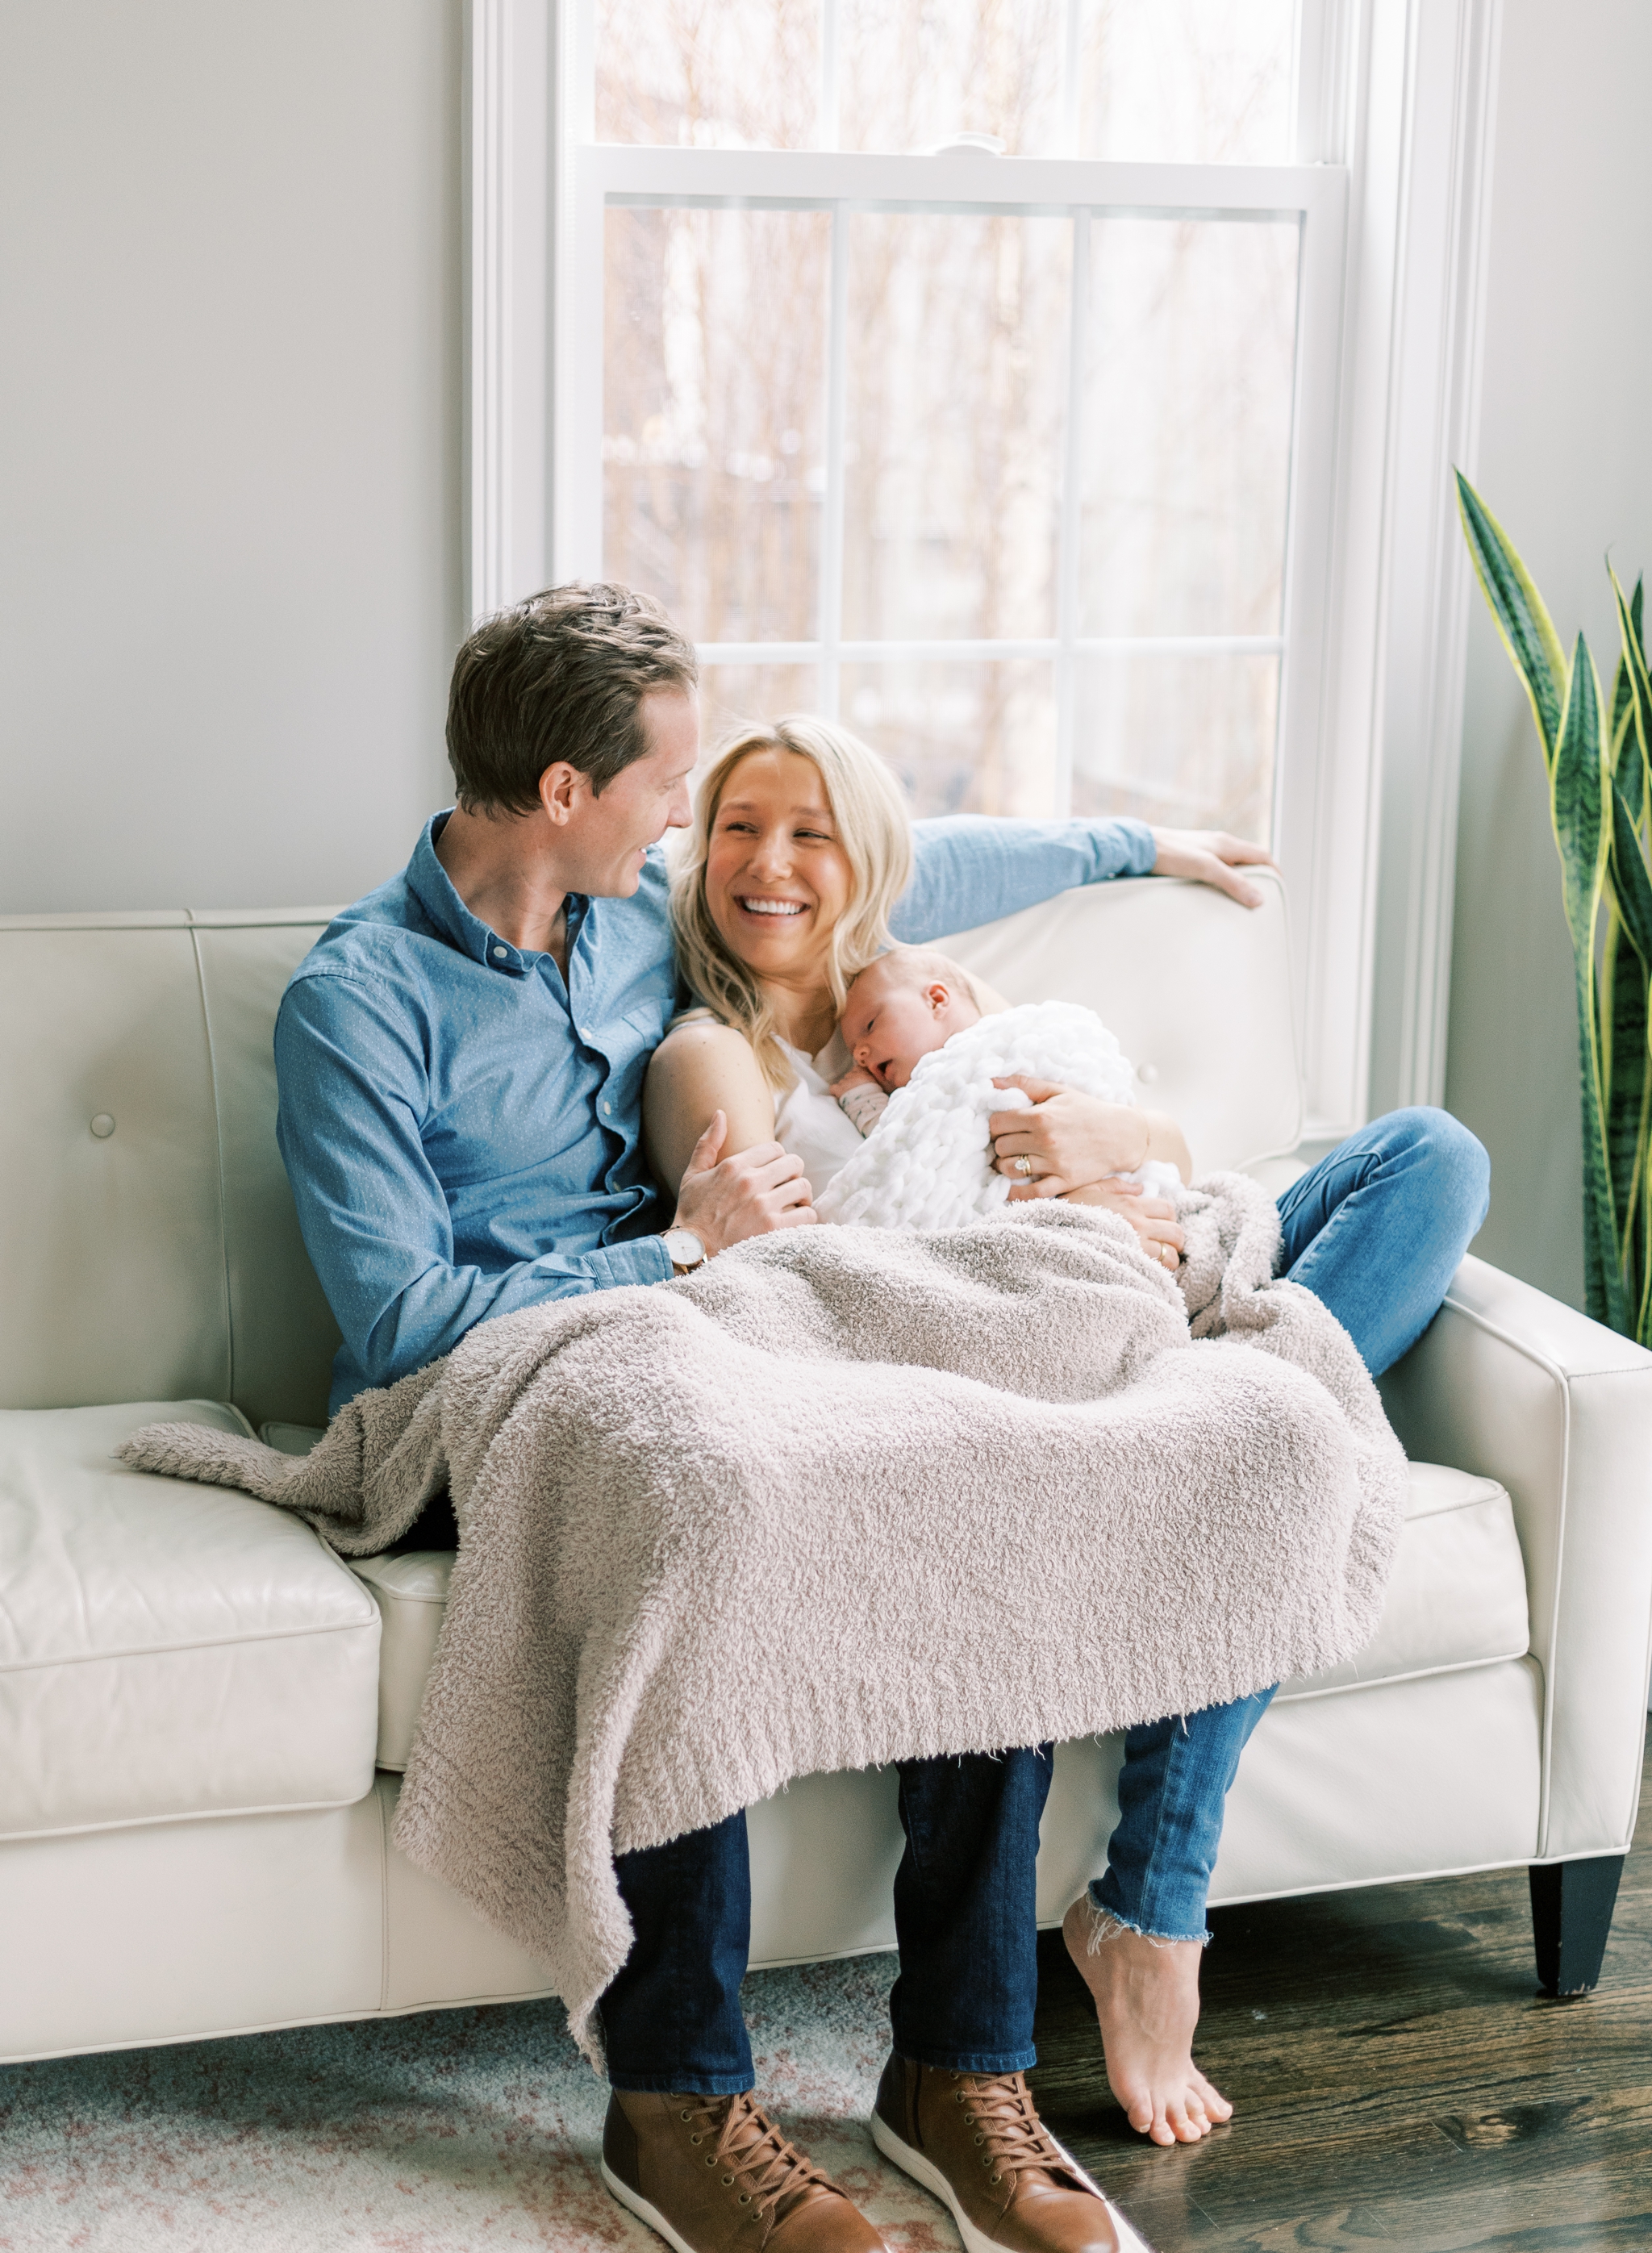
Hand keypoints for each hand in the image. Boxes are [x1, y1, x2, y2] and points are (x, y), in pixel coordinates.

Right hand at [672, 1111, 816, 1254]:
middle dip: (793, 1173)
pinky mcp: (773, 1229)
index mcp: (734, 1166)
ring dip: (802, 1195)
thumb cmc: (692, 1214)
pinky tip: (796, 1221)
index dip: (778, 1158)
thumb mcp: (693, 1174)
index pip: (775, 1148)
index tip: (774, 1171)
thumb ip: (708, 1143)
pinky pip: (806, 1215)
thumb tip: (720, 1114)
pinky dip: (805, 1217)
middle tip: (787, 1185)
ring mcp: (764, 1206)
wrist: (690, 1252)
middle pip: (794, 1163)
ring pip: (804, 1187)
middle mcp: (751, 1182)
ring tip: (795, 1204)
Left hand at [829, 1063, 880, 1097]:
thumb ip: (873, 1079)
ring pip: (842, 1082)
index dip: (857, 1076)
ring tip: (849, 1097)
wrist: (869, 1106)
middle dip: (850, 1083)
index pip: (857, 1069)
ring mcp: (845, 1082)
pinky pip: (833, 1088)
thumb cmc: (876, 1098)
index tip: (859, 1082)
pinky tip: (840, 1097)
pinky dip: (835, 1092)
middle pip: (848, 1076)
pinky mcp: (838, 1089)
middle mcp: (854, 1075)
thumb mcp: (879, 1085)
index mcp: (864, 1073)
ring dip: (844, 1088)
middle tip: (855, 1092)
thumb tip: (873, 1078)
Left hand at [988, 1078, 1149, 1194]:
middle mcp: (1046, 1140)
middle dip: (1001, 1145)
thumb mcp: (1058, 1090)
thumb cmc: (1087, 1110)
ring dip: (1006, 1166)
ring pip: (1010, 1169)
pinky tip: (1012, 1187)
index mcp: (1041, 1116)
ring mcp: (1055, 1163)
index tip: (1003, 1127)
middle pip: (1001, 1147)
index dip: (995, 1125)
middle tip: (1010, 1143)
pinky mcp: (1065, 1182)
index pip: (997, 1123)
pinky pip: (1031, 1193)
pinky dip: (1016, 1192)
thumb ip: (1024, 1083)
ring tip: (1014, 1160)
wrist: (1121, 1134)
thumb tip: (992, 1081)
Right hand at [1063, 1179, 1184, 1269]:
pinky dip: (1157, 1273)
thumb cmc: (1066, 1212)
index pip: (1167, 1209)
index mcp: (1130, 1203)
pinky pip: (1157, 1271)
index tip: (1161, 1227)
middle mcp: (1138, 1223)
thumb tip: (1140, 1188)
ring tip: (1158, 1264)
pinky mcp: (1129, 1265)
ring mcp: (1135, 1246)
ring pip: (1171, 1255)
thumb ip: (1116, 1186)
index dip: (1169, 1219)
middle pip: (1176, 1232)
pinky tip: (1147, 1274)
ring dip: (1169, 1260)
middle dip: (1176, 1241)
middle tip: (1166, 1247)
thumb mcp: (1089, 1189)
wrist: (1050, 1233)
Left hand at [1148, 826, 1275, 907]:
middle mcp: (1217, 844)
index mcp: (1226, 843)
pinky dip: (1221, 879)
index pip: (1262, 855)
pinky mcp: (1189, 857)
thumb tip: (1259, 899)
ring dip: (1238, 878)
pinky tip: (1213, 891)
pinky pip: (1214, 868)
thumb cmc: (1170, 854)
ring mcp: (1203, 849)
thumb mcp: (1206, 869)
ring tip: (1240, 898)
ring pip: (1230, 864)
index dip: (1274, 871)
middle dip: (1258, 876)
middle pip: (1247, 859)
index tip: (1279, 889)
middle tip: (1261, 896)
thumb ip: (1232, 882)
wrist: (1139, 847)